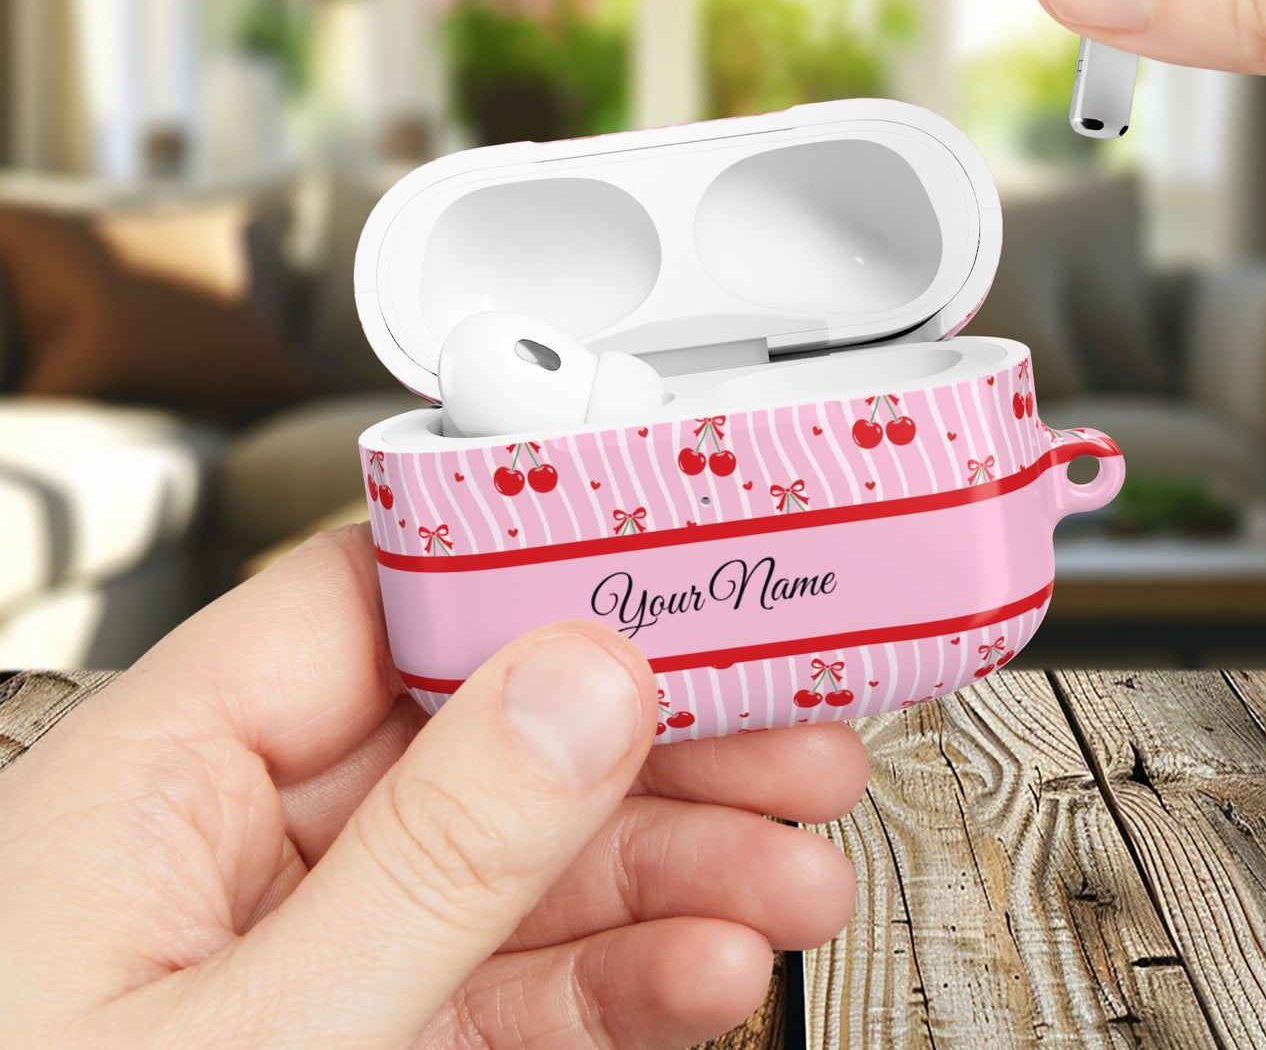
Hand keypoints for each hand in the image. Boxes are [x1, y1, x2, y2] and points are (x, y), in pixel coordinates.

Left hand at [0, 525, 865, 1048]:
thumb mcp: (251, 1036)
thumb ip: (427, 861)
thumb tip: (578, 685)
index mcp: (160, 775)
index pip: (378, 599)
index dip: (541, 572)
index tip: (684, 577)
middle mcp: (236, 844)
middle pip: (488, 732)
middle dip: (657, 743)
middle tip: (794, 736)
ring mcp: (308, 950)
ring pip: (523, 863)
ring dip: (677, 868)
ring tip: (795, 872)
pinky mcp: (362, 1037)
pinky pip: (511, 979)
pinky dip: (621, 978)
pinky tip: (707, 968)